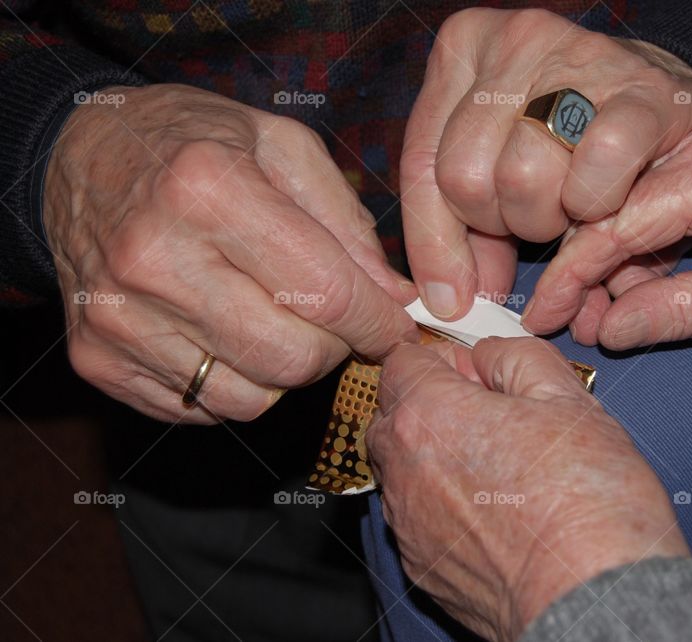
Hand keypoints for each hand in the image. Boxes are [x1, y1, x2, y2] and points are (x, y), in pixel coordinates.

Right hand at [44, 84, 418, 422]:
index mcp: (206, 189)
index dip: (377, 321)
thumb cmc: (194, 143)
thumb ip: (347, 223)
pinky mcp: (96, 358)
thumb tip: (396, 298)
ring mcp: (118, 317)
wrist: (80, 157)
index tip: (396, 328)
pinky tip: (225, 333)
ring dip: (283, 369)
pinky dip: (232, 382)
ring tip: (274, 318)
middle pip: (291, 357)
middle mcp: (153, 258)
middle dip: (334, 348)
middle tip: (332, 319)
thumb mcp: (282, 146)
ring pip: (251, 398)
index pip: (324, 291)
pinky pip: (200, 408)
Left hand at [366, 337, 688, 641]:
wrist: (592, 598)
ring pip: (402, 468)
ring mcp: (409, 523)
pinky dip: (441, 505)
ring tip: (495, 466)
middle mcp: (405, 468)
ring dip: (432, 456)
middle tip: (486, 412)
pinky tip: (493, 511)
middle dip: (427, 404)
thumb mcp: (566, 397)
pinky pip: (417, 516)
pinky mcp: (422, 566)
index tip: (472, 369)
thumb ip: (515, 357)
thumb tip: (489, 356)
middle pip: (391, 414)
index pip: (400, 361)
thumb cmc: (588, 501)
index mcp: (430, 415)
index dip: (439, 358)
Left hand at [400, 7, 691, 319]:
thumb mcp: (497, 168)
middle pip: (464, 177)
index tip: (453, 297)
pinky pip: (597, 166)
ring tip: (570, 206)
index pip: (421, 166)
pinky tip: (604, 200)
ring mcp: (582, 56)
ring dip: (548, 220)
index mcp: (466, 49)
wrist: (667, 103)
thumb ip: (463, 228)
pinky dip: (596, 202)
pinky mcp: (646, 89)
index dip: (436, 245)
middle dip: (498, 225)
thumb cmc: (570, 140)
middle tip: (532, 223)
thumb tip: (451, 301)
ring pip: (521, 177)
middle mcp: (517, 39)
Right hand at [522, 107, 691, 347]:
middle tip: (577, 327)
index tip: (542, 315)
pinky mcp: (686, 162)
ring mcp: (688, 146)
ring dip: (606, 269)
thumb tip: (610, 330)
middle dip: (584, 274)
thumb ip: (683, 311)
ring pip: (614, 209)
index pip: (621, 221)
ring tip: (605, 322)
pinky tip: (629, 294)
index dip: (573, 273)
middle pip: (606, 209)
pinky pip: (637, 207)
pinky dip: (630, 254)